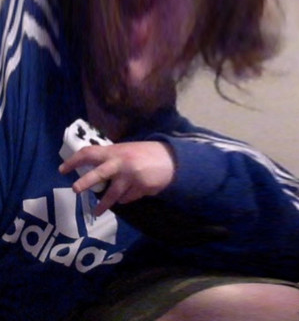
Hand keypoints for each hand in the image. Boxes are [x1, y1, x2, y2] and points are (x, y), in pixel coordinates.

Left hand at [59, 141, 175, 216]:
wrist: (172, 159)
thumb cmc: (148, 153)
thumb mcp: (128, 150)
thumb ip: (113, 158)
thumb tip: (94, 168)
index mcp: (115, 151)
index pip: (90, 153)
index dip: (74, 161)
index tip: (62, 169)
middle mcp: (121, 163)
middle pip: (98, 174)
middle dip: (85, 183)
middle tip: (74, 189)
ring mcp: (130, 177)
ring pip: (112, 195)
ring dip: (104, 205)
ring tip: (97, 211)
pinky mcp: (140, 188)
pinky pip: (127, 198)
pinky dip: (127, 197)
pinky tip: (134, 191)